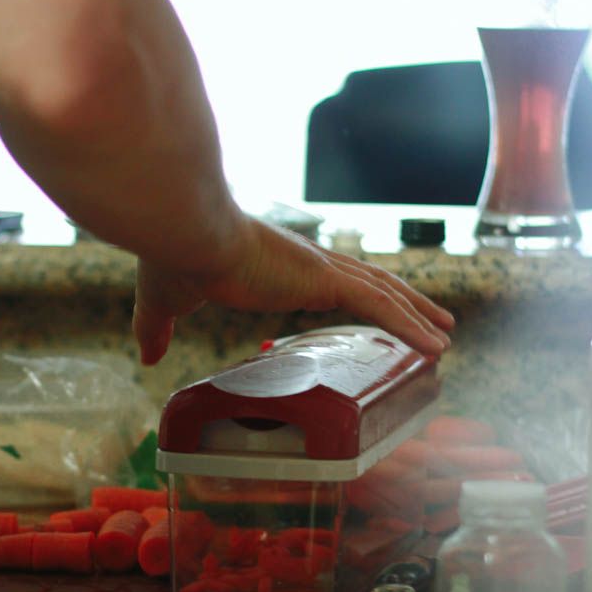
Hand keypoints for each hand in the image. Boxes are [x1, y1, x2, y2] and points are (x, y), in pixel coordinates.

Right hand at [133, 215, 453, 364]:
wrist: (184, 234)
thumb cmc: (173, 259)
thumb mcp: (165, 303)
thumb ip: (158, 328)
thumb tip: (147, 356)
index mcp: (282, 268)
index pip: (334, 280)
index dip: (359, 294)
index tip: (377, 308)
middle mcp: (310, 265)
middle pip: (372, 283)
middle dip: (404, 304)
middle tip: (433, 322)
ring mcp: (321, 271)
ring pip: (384, 295)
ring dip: (418, 316)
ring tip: (444, 335)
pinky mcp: (324, 280)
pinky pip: (380, 308)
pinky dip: (411, 327)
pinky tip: (434, 346)